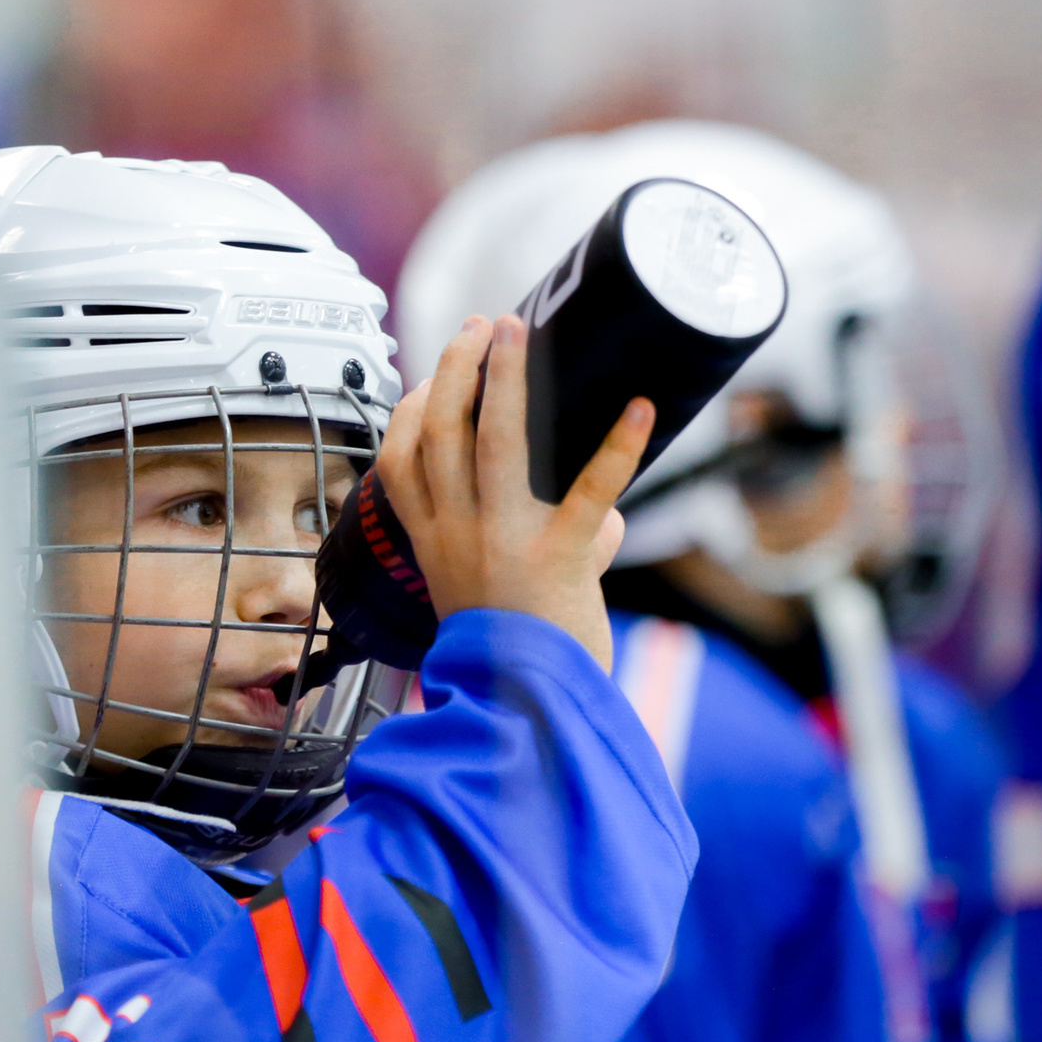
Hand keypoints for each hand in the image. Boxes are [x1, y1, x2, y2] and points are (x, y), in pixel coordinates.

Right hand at [374, 314, 652, 671]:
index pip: (401, 460)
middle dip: (458, 367)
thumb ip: (541, 548)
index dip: (413, 408)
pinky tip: (640, 409)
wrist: (526, 715)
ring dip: (508, 380)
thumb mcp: (496, 600)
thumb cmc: (516, 660)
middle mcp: (457, 535)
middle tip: (483, 325)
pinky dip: (618, 447)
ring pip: (495, 443)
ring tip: (520, 332)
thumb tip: (606, 514)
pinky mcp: (558, 557)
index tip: (433, 375)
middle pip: (442, 431)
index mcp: (432, 544)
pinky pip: (588, 490)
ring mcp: (503, 543)